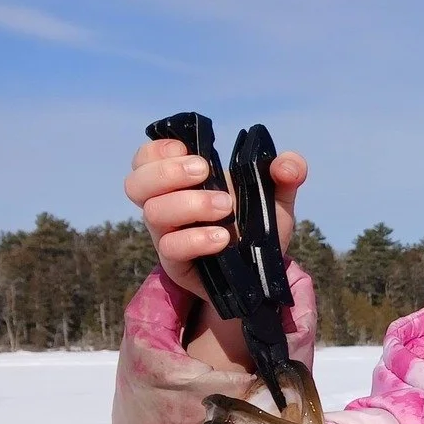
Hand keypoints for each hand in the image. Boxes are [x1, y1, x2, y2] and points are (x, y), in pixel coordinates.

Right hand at [125, 135, 306, 368]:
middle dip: (168, 172)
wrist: (263, 272)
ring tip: (226, 207)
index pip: (146, 158)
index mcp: (180, 181)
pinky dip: (196, 239)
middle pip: (136, 183)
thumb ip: (287, 173)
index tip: (195, 152)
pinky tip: (222, 238)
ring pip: (152, 213)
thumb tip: (287, 165)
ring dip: (190, 204)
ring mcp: (168, 235)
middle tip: (205, 171)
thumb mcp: (277, 197)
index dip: (159, 150)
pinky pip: (170, 248)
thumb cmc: (258, 225)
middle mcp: (166, 205)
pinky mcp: (176, 264)